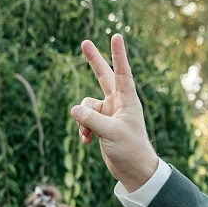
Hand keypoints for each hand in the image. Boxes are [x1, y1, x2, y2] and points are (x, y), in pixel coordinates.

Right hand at [76, 34, 157, 190]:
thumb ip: (91, 120)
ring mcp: (109, 112)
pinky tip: (87, 142)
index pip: (122, 72)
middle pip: (103, 76)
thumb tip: (73, 110)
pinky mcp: (102, 124)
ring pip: (86, 105)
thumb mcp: (110, 133)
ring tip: (89, 134)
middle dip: (93, 60)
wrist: (134, 170)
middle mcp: (118, 103)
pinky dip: (83, 129)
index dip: (118, 54)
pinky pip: (84, 119)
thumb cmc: (130, 150)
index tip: (116, 36)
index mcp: (127, 101)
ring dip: (83, 119)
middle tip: (85, 42)